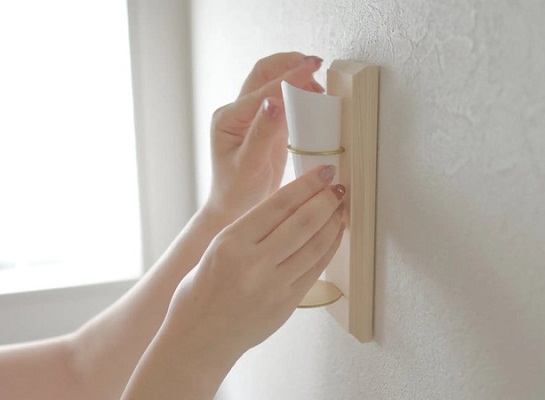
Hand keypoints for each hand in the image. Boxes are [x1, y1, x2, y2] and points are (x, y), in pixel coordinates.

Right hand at [167, 165, 344, 358]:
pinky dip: (329, 248)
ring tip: (341, 207)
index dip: (306, 185)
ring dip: (333, 222)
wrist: (198, 339)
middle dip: (326, 199)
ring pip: (314, 245)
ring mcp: (273, 286)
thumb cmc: (200, 292)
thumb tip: (288, 205)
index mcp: (231, 242)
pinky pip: (315, 269)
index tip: (322, 172)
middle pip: (302, 222)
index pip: (279, 204)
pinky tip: (335, 234)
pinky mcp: (286, 304)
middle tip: (338, 186)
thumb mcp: (216, 248)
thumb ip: (250, 228)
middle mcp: (254, 263)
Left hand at [206, 52, 324, 222]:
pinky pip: (283, 101)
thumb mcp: (249, 165)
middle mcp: (238, 112)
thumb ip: (262, 133)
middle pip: (264, 74)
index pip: (263, 90)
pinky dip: (298, 94)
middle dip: (289, 64)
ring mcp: (251, 117)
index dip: (289, 77)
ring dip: (295, 77)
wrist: (234, 208)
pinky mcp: (266, 126)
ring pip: (273, 84)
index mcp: (229, 118)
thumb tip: (274, 100)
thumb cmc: (236, 191)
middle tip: (315, 64)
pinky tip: (313, 98)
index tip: (312, 67)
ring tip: (318, 86)